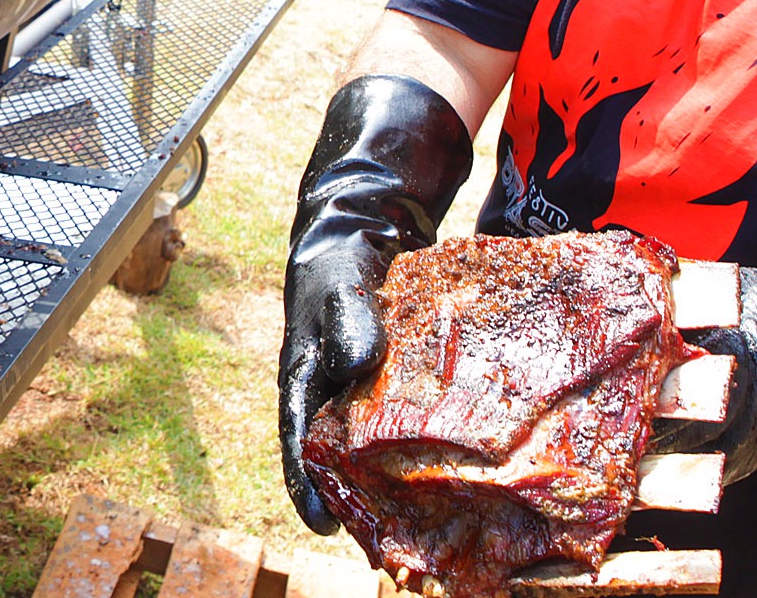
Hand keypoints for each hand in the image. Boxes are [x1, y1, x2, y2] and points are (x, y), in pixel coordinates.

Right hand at [279, 76, 471, 532]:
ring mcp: (364, 384)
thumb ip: (349, 319)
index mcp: (304, 372)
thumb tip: (356, 366)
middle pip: (337, 453)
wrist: (369, 218)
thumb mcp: (340, 281)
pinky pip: (408, 416)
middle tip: (383, 538)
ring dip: (394, 476)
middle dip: (356, 496)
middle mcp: (331, 387)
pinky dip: (426, 441)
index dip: (304, 483)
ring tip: (423, 516)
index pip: (298, 437)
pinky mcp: (397, 375)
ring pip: (374, 441)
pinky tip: (458, 463)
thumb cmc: (340, 252)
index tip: (320, 524)